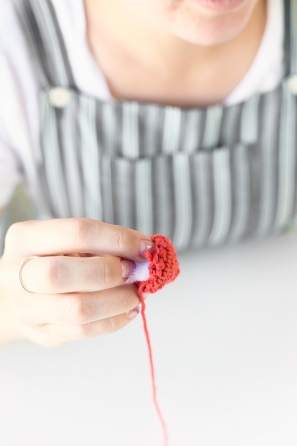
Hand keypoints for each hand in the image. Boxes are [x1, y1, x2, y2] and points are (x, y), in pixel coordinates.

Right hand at [0, 219, 152, 346]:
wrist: (22, 292)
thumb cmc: (55, 259)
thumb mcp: (70, 242)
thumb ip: (102, 244)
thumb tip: (143, 253)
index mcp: (25, 238)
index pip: (76, 232)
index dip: (118, 239)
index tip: (145, 246)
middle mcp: (14, 274)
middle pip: (62, 273)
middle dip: (109, 272)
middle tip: (135, 271)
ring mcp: (26, 308)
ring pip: (76, 309)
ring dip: (117, 300)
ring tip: (135, 293)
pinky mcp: (42, 333)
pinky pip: (83, 332)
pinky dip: (114, 320)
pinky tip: (128, 310)